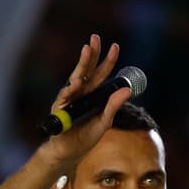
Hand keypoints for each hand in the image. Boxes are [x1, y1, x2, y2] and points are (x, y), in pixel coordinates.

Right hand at [42, 34, 132, 165]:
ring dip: (81, 64)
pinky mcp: (60, 108)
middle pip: (87, 70)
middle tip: (95, 38)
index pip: (101, 73)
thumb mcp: (105, 121)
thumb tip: (128, 90)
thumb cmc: (86, 135)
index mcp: (93, 94)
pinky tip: (75, 82)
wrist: (70, 151)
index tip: (115, 46)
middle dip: (92, 53)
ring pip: (75, 77)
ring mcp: (69, 99)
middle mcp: (80, 92)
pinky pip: (65, 97)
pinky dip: (70, 90)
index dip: (108, 60)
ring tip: (87, 50)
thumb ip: (114, 105)